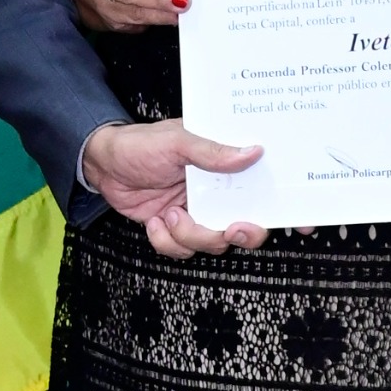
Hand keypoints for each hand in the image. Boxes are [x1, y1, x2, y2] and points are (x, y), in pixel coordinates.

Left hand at [82, 119, 267, 256]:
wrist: (101, 164)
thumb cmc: (139, 144)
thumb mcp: (177, 141)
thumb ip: (213, 151)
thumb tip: (252, 152)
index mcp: (224, 165)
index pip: (262, 186)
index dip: (279, 208)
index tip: (290, 224)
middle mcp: (216, 191)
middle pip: (246, 225)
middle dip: (241, 235)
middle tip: (229, 231)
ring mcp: (197, 212)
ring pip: (212, 243)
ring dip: (190, 235)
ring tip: (169, 215)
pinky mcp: (176, 228)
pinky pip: (182, 250)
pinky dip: (166, 241)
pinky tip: (154, 221)